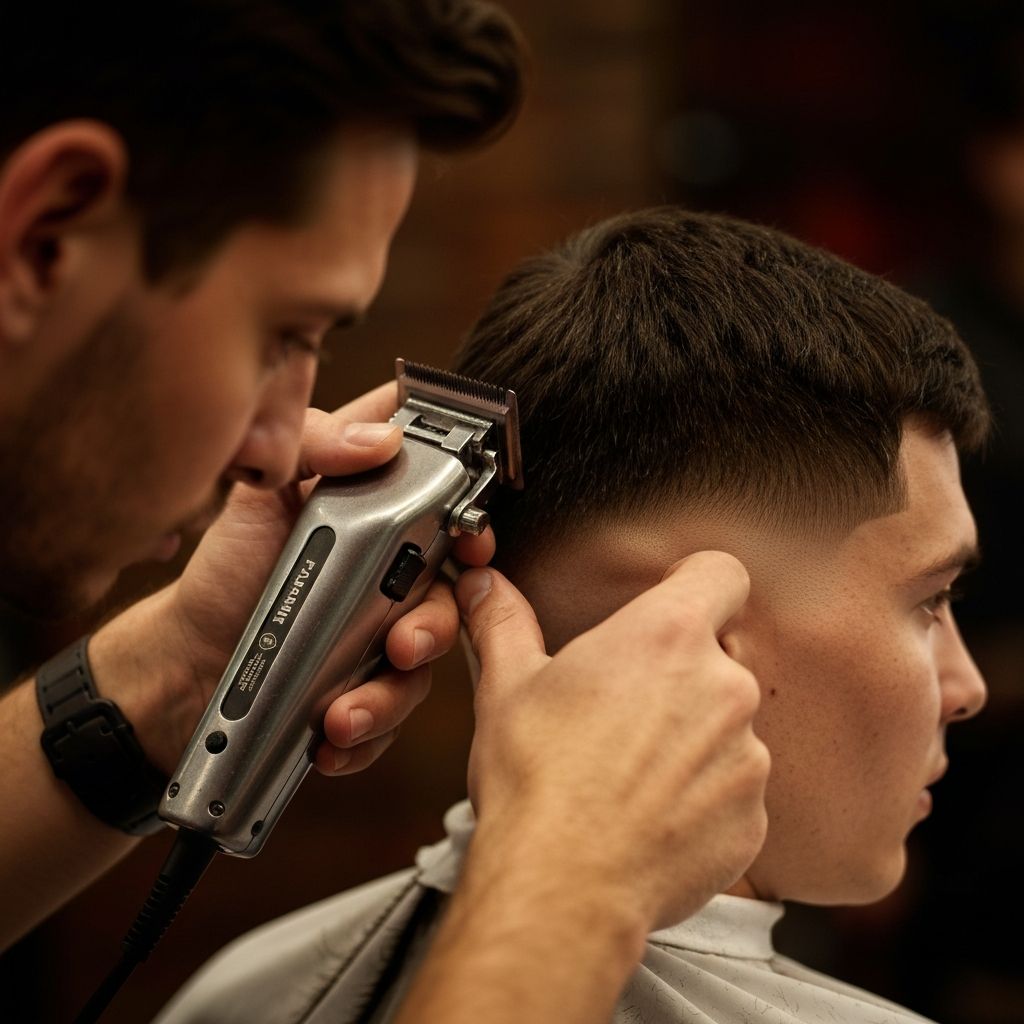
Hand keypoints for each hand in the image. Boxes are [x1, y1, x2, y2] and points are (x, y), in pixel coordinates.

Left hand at [91, 382, 491, 774]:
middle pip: (452, 595)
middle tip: (405, 643)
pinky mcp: (367, 691)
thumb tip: (385, 436)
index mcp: (375, 518)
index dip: (472, 512)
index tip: (471, 538)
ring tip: (344, 713)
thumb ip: (316, 442)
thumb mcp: (262, 491)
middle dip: (436, 626)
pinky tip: (331, 738)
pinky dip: (367, 734)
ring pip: (426, 667)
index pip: (446, 503)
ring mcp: (381, 637)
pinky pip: (392, 717)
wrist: (185, 663)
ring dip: (391, 694)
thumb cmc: (225, 573)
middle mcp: (388, 576)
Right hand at [457, 552, 768, 931]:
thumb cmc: (535, 779)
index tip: (670, 603)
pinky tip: (651, 816)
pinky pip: (734, 791)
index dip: (696, 582)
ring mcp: (747, 756)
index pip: (721, 573)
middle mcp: (723, 687)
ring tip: (630, 774)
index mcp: (667, 636)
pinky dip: (703, 798)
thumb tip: (483, 583)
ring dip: (691, 740)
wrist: (562, 885)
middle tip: (623, 710)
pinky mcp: (753, 817)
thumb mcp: (507, 685)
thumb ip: (504, 622)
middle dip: (679, 675)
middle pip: (718, 656)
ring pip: (726, 728)